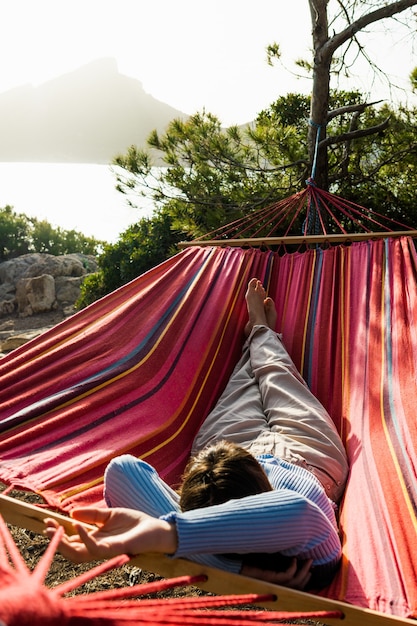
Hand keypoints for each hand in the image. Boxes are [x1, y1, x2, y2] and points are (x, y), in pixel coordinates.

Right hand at [44, 507, 177, 563]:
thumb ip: (92, 515)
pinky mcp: (112, 550)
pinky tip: (77, 526)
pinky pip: (93, 548)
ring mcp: (103, 550)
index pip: (71, 539)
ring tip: (55, 529)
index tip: (47, 520)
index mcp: (95, 538)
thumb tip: (71, 514)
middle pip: (70, 549)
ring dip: (64, 543)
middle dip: (56, 539)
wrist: (154, 528)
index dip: (58, 532)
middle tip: (46, 526)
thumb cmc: (134, 522)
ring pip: (77, 554)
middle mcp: (96, 547)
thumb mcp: (109, 514)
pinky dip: (83, 538)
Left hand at [240, 557, 312, 589]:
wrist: (234, 567)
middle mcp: (276, 587)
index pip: (294, 587)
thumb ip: (274, 564)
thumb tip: (286, 554)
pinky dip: (292, 567)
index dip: (304, 581)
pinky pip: (286, 575)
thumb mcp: (263, 565)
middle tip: (313, 564)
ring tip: (309, 560)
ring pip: (294, 581)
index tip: (310, 570)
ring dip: (304, 571)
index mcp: (276, 586)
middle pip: (297, 585)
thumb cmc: (247, 565)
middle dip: (307, 575)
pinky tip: (294, 560)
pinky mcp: (269, 578)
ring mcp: (273, 583)